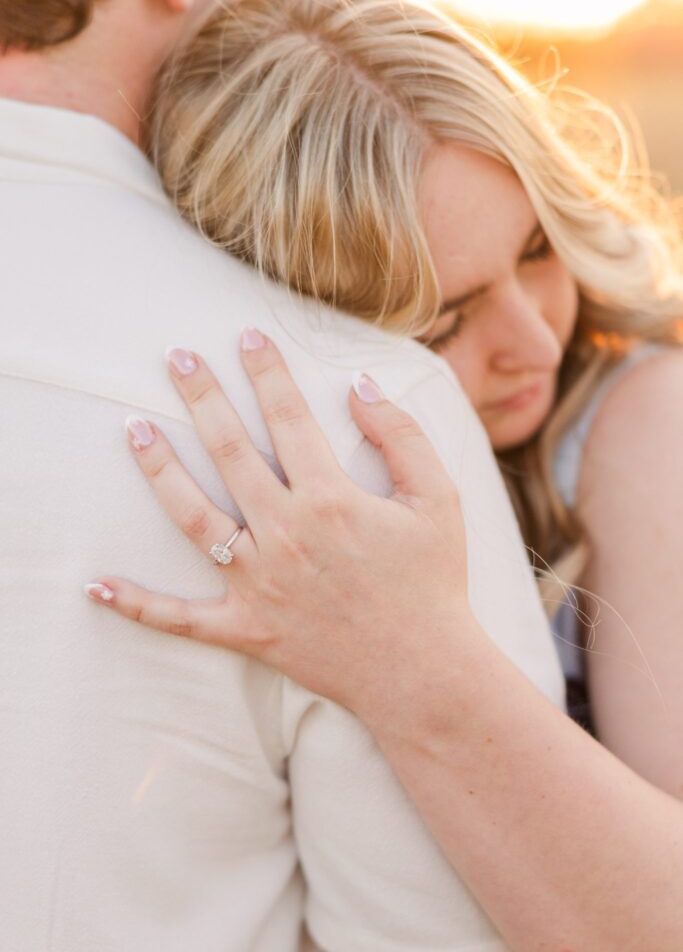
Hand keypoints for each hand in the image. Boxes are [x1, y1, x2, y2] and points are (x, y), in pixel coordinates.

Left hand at [86, 328, 474, 724]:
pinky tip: (96, 584)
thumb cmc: (434, 582)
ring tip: (133, 430)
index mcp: (330, 499)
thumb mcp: (438, 500)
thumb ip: (402, 437)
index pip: (288, 417)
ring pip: (193, 518)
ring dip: (160, 471)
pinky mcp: (246, 629)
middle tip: (176, 356)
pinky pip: (180, 618)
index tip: (247, 336)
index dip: (266, 371)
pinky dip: (137, 605)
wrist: (422, 672)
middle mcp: (284, 534)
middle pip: (230, 451)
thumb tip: (361, 387)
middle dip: (202, 396)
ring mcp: (258, 584)